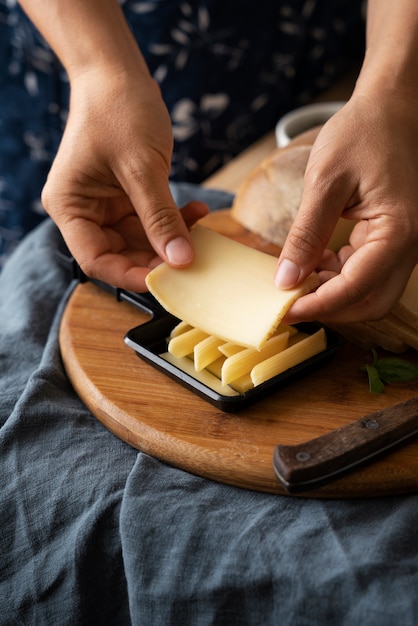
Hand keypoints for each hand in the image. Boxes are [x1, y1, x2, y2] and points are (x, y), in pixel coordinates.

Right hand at [42, 68, 207, 291]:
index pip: (96, 259)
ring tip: (200, 229)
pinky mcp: (126, 197)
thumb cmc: (118, 110)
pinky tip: (196, 212)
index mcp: (70, 206)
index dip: (130, 275)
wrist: (118, 74)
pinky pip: (150, 221)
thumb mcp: (141, 167)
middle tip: (191, 260)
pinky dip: (173, 221)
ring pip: (139, 241)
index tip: (165, 280)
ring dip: (170, 239)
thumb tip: (181, 260)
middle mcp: (84, 211)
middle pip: (119, 254)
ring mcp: (106, 205)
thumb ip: (160, 217)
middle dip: (156, 259)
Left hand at [275, 93, 417, 324]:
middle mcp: (410, 245)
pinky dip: (338, 275)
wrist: (390, 109)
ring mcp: (404, 244)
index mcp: (398, 231)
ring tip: (296, 277)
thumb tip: (286, 279)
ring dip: (332, 292)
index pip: (356, 288)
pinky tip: (313, 261)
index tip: (284, 311)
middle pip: (371, 303)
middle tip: (291, 302)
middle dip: (330, 308)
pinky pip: (367, 271)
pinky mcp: (393, 238)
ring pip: (369, 291)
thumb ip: (306, 234)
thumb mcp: (326, 181)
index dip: (318, 305)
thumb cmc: (363, 133)